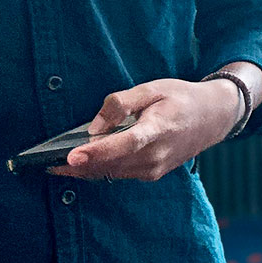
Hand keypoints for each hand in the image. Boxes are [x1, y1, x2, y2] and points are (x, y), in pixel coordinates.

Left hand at [51, 77, 243, 181]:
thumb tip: (94, 126)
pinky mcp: (152, 174)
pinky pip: (121, 174)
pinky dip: (101, 170)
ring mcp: (155, 168)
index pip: (124, 144)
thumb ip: (121, 103)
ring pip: (112, 173)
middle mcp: (157, 155)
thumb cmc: (181, 98)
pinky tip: (85, 164)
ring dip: (86, 171)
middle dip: (78, 167)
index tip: (71, 157)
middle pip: (111, 165)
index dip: (97, 153)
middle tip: (47, 164)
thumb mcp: (152, 88)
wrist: (214, 117)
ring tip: (58, 166)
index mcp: (159, 129)